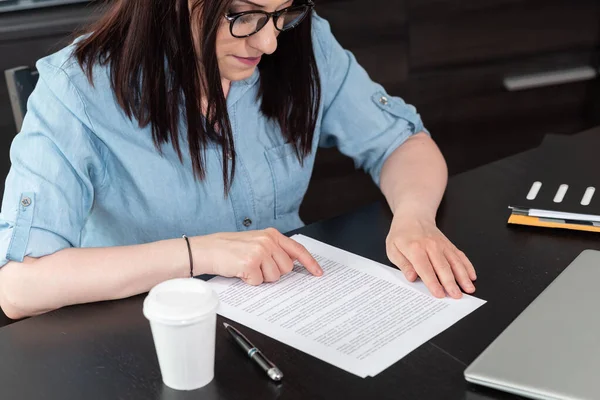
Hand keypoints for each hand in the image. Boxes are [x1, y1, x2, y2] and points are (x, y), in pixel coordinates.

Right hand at [191, 228, 322, 284]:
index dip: (310, 263)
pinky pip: (259, 282)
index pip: (297, 249)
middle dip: (274, 272)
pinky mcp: (250, 263)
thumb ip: (274, 249)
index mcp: (272, 234)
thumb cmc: (230, 248)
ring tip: (248, 267)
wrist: (208, 249)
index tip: (318, 273)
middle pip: (286, 268)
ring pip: (274, 277)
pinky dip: (250, 281)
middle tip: (258, 266)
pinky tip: (241, 271)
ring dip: (261, 277)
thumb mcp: (256, 242)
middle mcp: (268, 241)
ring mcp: (260, 251)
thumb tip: (292, 265)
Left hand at [385, 210, 476, 298]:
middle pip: (443, 267)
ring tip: (469, 289)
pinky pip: (460, 255)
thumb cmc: (401, 235)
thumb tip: (411, 277)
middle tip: (456, 296)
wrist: (413, 216)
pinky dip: (467, 266)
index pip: (425, 268)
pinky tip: (472, 276)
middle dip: (451, 283)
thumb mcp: (392, 249)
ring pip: (455, 262)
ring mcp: (442, 245)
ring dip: (463, 276)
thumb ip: (403, 264)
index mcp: (415, 248)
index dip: (433, 282)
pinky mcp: (449, 245)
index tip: (439, 294)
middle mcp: (431, 246)